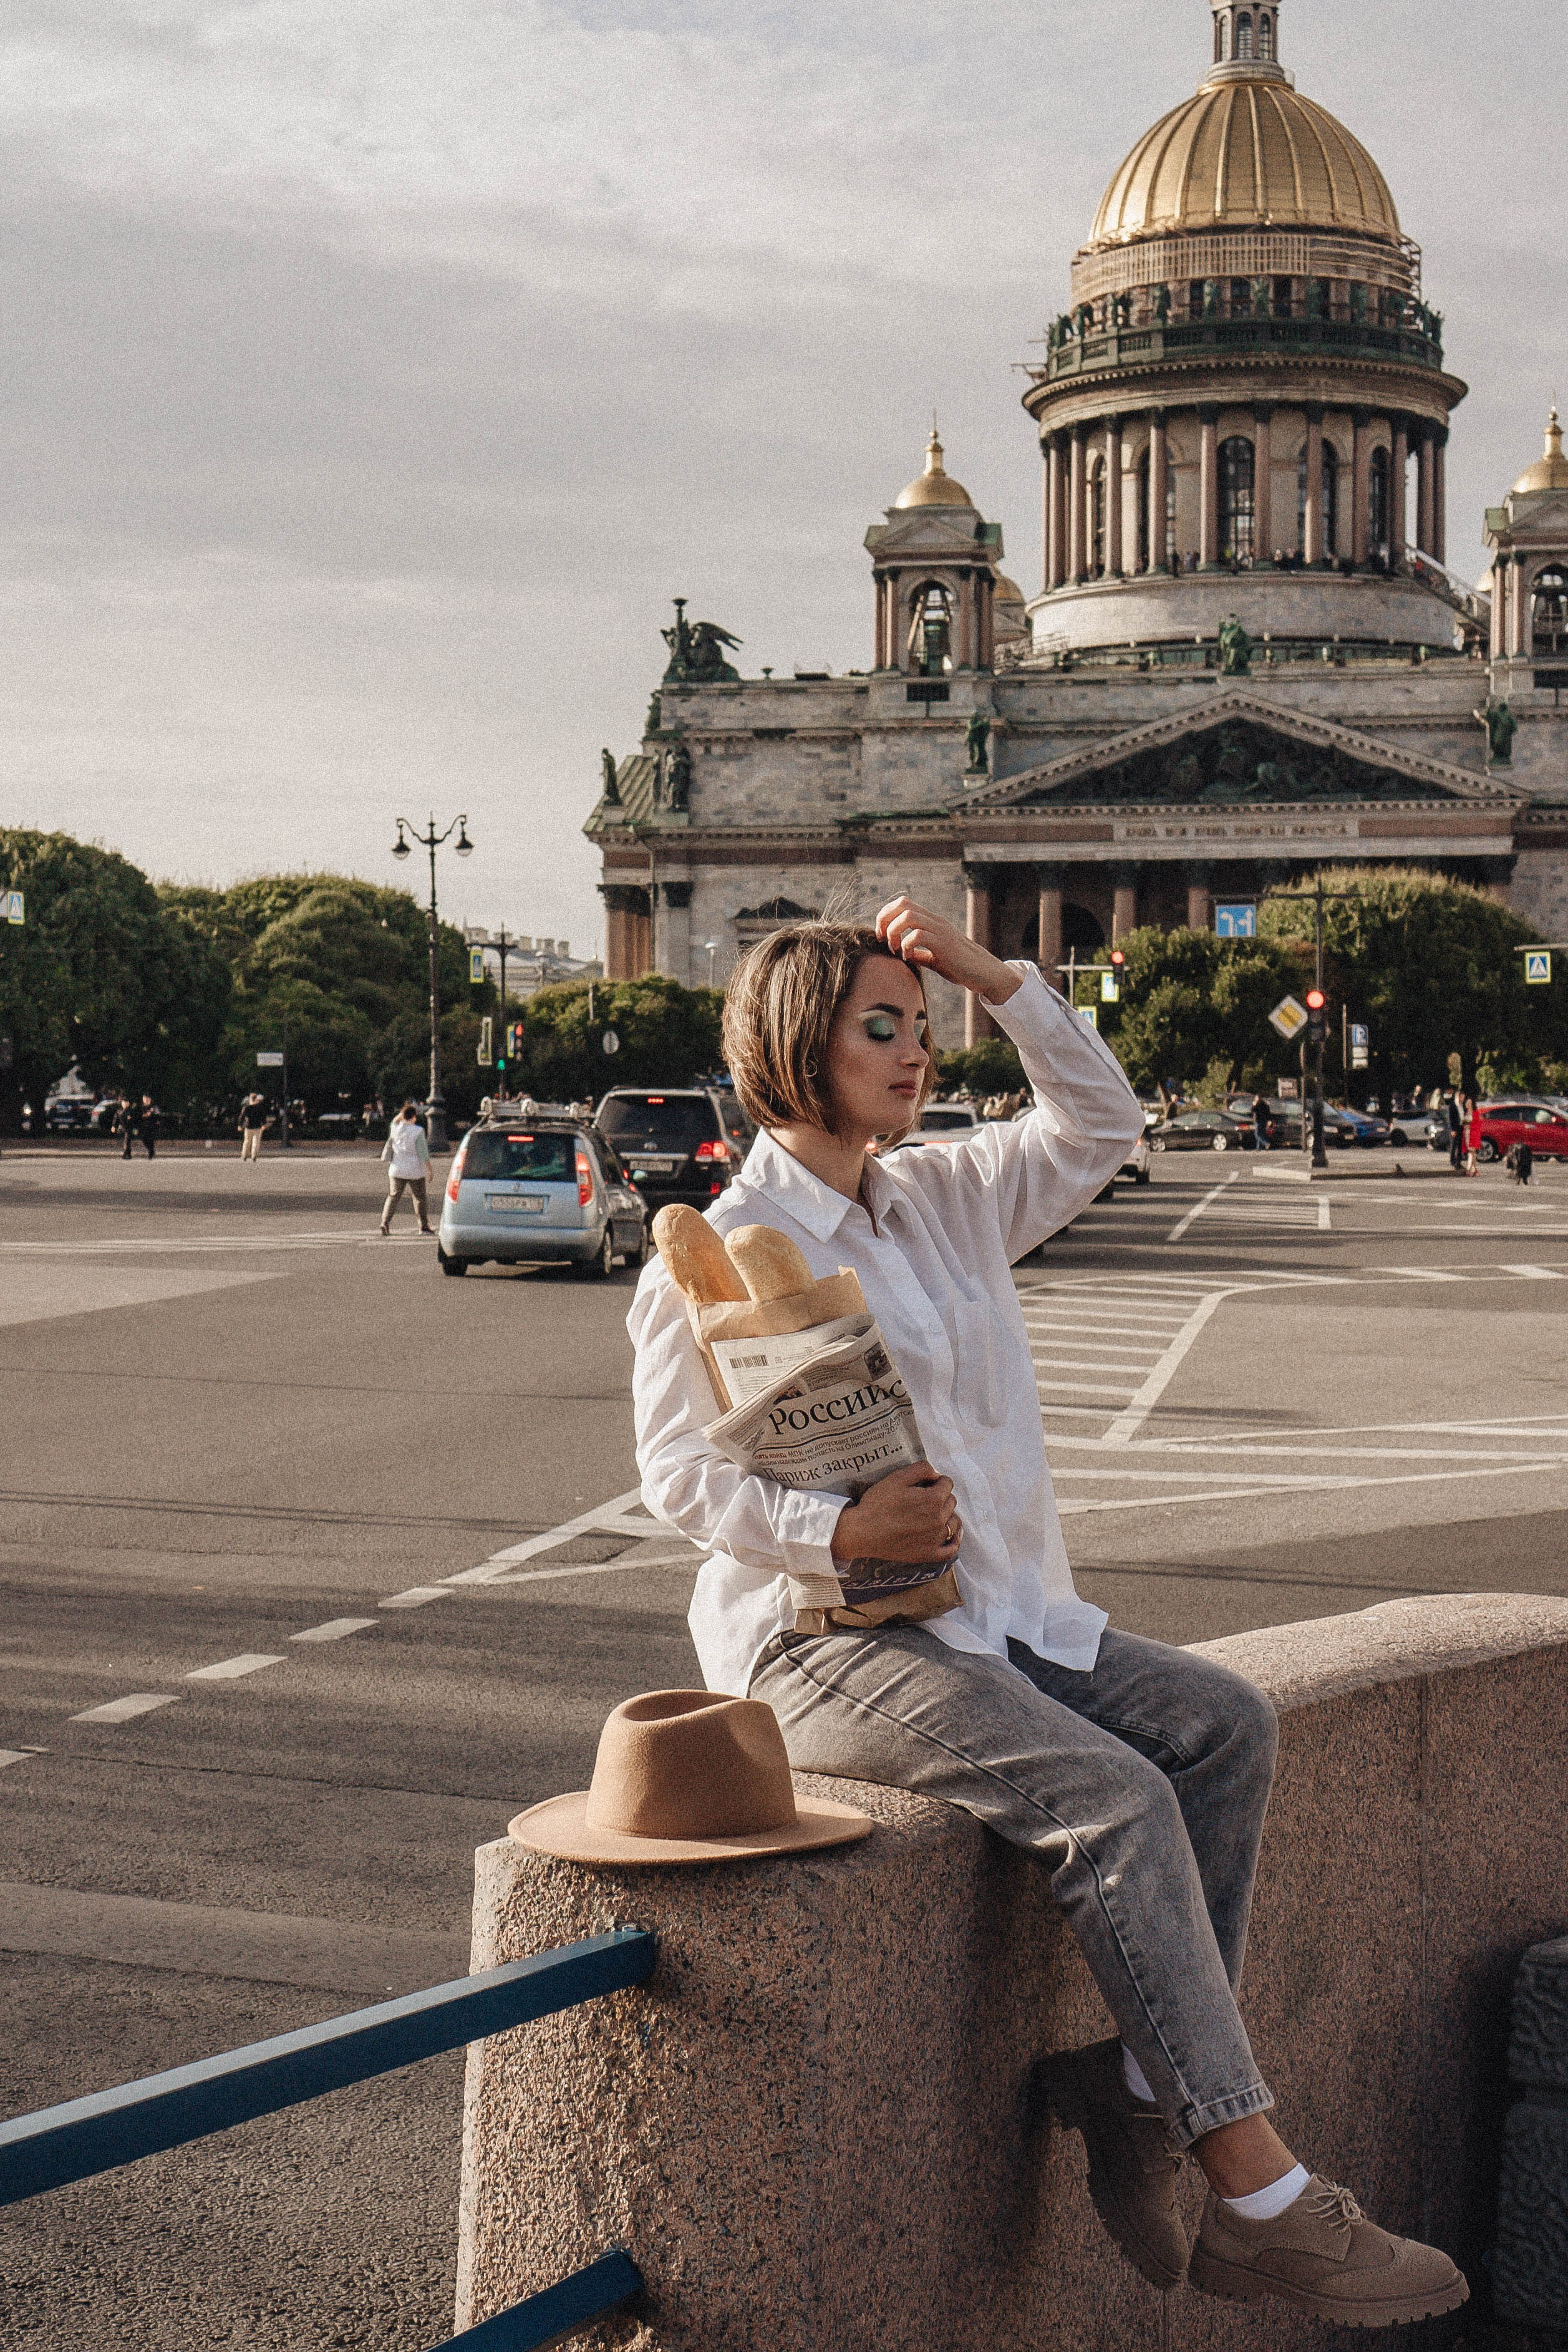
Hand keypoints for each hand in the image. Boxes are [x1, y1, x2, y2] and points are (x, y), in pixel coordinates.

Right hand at [831, 1462, 962, 1565]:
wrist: (862, 1531)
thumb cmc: (877, 1504)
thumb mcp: (896, 1478)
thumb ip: (921, 1469)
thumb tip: (936, 1474)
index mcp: (933, 1499)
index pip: (947, 1483)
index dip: (936, 1481)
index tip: (925, 1485)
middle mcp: (938, 1519)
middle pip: (951, 1502)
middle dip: (941, 1497)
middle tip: (923, 1499)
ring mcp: (935, 1539)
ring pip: (954, 1523)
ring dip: (948, 1516)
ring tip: (934, 1515)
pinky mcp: (928, 1554)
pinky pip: (951, 1550)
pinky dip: (954, 1541)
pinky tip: (951, 1536)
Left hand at [876, 896, 1020, 1004]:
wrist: (984, 973)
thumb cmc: (960, 966)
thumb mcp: (934, 957)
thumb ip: (918, 952)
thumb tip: (902, 953)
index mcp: (932, 921)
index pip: (903, 903)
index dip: (886, 914)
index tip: (881, 935)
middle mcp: (935, 921)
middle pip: (902, 903)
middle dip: (885, 919)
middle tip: (883, 939)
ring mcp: (941, 931)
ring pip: (908, 916)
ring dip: (894, 932)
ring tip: (895, 949)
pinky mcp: (944, 944)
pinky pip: (918, 936)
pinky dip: (907, 946)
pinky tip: (908, 957)